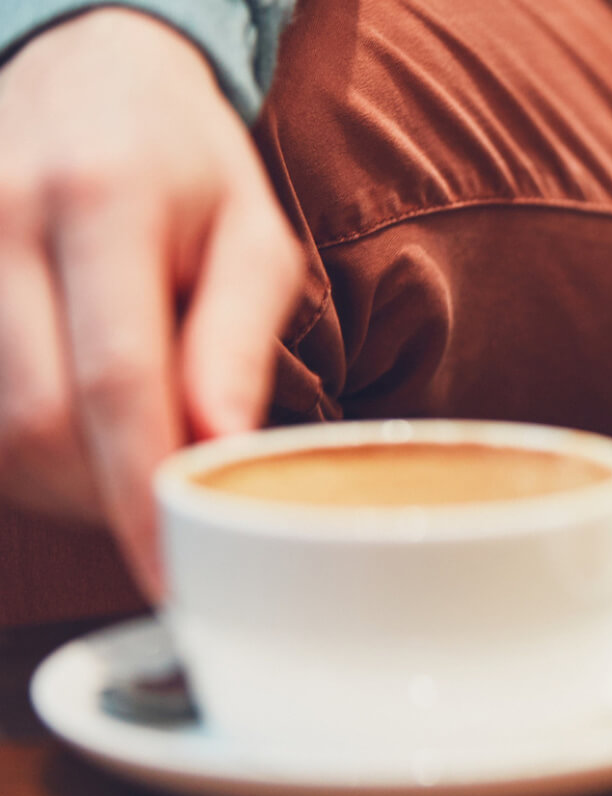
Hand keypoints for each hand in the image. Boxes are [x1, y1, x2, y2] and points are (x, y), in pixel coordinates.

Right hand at [0, 9, 303, 597]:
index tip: (173, 571)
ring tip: (127, 460)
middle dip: (104, 497)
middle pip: (34, 421)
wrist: (82, 70)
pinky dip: (20, 452)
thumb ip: (237, 339)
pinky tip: (73, 434)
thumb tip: (221, 450)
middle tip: (166, 513)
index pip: (115, 382)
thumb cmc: (184, 164)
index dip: (141, 494)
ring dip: (61, 481)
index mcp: (102, 201)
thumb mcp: (251, 232)